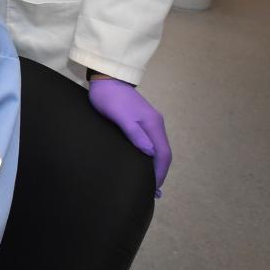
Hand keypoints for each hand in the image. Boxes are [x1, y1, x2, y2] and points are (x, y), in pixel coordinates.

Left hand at [88, 78, 170, 194]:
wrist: (105, 78)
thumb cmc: (109, 98)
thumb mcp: (120, 117)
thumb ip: (134, 133)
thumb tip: (150, 153)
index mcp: (153, 124)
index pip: (163, 154)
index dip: (160, 173)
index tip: (153, 188)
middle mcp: (156, 124)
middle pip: (163, 153)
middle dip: (160, 172)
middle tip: (152, 190)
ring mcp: (151, 121)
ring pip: (158, 148)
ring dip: (155, 165)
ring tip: (148, 181)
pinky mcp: (142, 120)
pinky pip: (151, 142)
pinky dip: (150, 156)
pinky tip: (143, 161)